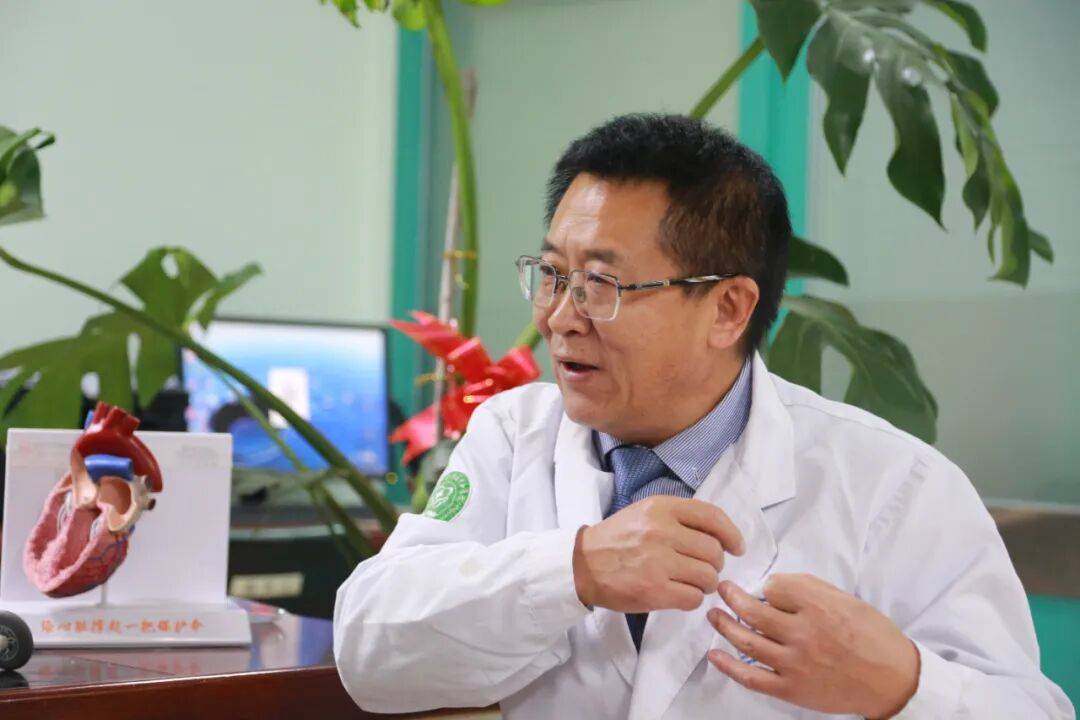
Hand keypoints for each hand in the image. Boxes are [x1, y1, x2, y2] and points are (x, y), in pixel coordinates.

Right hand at [572, 496, 744, 612]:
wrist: (582, 564)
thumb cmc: (617, 538)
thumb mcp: (646, 512)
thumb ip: (680, 517)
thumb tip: (721, 536)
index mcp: (661, 508)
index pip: (712, 517)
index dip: (732, 534)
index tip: (736, 547)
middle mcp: (661, 531)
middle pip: (713, 552)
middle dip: (714, 564)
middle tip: (701, 569)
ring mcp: (658, 562)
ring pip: (708, 577)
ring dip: (705, 583)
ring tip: (690, 582)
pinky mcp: (654, 590)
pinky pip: (694, 598)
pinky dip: (692, 599)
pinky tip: (680, 594)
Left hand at [706, 574, 919, 718]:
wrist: (891, 680)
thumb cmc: (871, 636)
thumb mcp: (846, 600)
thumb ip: (809, 589)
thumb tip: (774, 586)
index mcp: (818, 607)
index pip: (773, 586)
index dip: (767, 585)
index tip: (765, 588)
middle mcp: (802, 633)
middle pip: (752, 610)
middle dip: (731, 596)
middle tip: (722, 589)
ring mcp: (794, 663)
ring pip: (745, 640)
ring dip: (723, 624)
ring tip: (713, 614)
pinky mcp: (791, 688)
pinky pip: (751, 676)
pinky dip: (727, 665)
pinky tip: (714, 654)